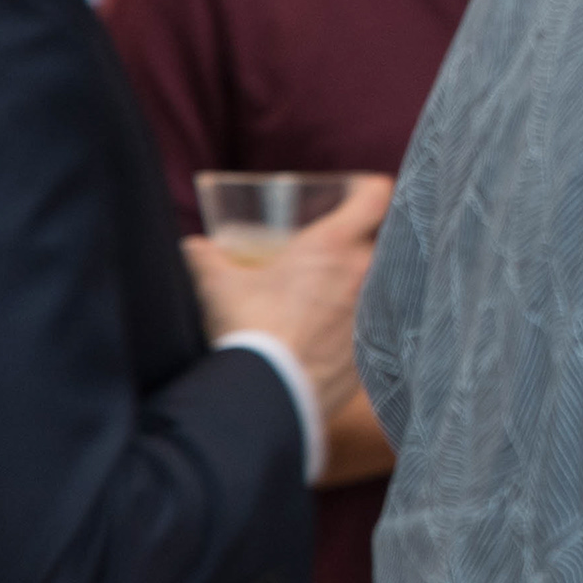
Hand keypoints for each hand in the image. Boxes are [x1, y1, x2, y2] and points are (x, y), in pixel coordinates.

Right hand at [187, 175, 390, 444]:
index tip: (354, 192)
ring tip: (338, 286)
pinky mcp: (379, 347)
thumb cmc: (249, 332)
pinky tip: (339, 327)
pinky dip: (366, 317)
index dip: (367, 187)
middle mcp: (367, 272)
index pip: (377, 195)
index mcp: (335, 245)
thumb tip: (194, 247)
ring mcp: (379, 310)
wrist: (272, 395)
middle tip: (341, 242)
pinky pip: (382, 320)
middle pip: (386, 236)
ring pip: (387, 280)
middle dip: (366, 235)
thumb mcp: (219, 287)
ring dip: (366, 278)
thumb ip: (206, 257)